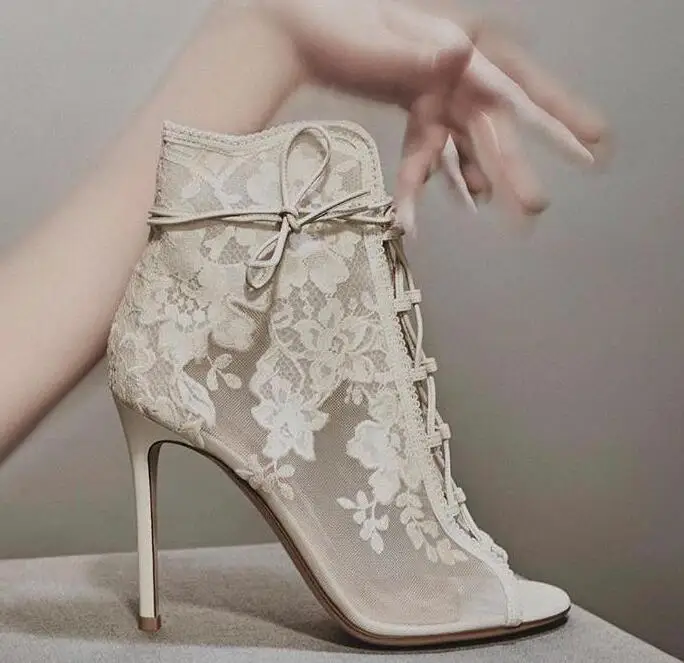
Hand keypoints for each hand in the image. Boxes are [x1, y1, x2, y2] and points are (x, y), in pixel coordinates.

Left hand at [257, 0, 606, 231]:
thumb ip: (423, 50)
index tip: (594, 139)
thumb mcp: (383, 34)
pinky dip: (434, 171)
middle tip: (538, 205)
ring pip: (467, 141)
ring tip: (503, 211)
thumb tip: (461, 53)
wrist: (302, 33)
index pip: (519, 82)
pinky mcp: (418, 105)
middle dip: (516, 165)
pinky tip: (448, 197)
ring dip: (481, 176)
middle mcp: (457, 69)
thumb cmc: (340, 22)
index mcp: (460, 45)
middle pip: (495, 124)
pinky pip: (433, 144)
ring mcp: (438, 90)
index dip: (560, 112)